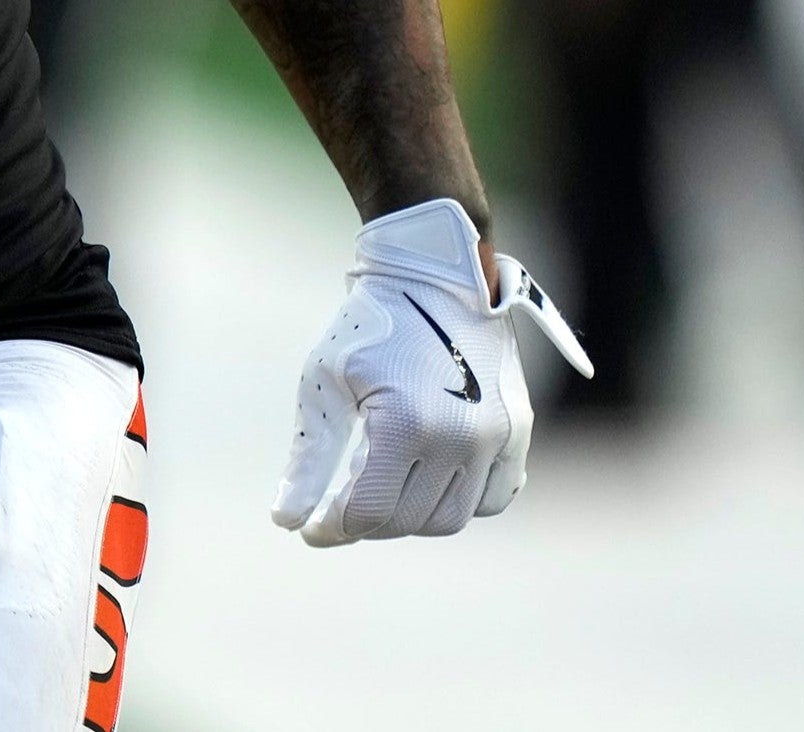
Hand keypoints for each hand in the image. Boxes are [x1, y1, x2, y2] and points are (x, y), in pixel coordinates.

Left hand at [271, 198, 592, 546]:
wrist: (434, 274)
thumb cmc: (369, 325)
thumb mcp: (324, 383)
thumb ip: (309, 459)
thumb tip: (285, 522)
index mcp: (406, 423)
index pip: (368, 511)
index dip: (332, 528)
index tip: (310, 528)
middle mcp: (459, 436)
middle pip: (408, 521)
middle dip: (368, 523)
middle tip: (341, 508)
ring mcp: (496, 434)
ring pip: (452, 516)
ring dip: (413, 516)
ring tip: (383, 493)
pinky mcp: (517, 427)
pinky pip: (495, 495)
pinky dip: (464, 500)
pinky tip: (433, 483)